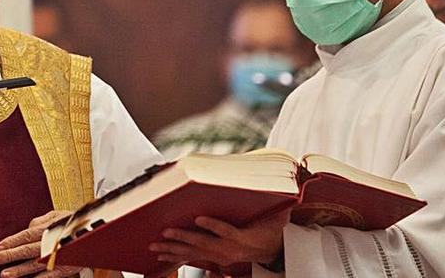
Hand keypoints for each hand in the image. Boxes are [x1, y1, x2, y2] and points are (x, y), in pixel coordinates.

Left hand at [0, 210, 82, 277]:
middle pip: (27, 250)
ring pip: (36, 265)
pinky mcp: (66, 267)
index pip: (26, 235)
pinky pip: (50, 276)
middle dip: (10, 256)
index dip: (11, 241)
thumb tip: (28, 228)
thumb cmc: (74, 223)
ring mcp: (59, 256)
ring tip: (5, 274)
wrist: (97, 232)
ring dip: (19, 270)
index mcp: (50, 228)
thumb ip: (41, 221)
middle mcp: (53, 242)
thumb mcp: (57, 215)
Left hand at [148, 210, 288, 268]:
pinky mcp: (215, 258)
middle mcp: (229, 248)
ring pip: (194, 252)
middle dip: (182, 238)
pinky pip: (194, 258)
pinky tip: (165, 254)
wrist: (274, 250)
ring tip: (156, 246)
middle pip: (203, 243)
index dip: (212, 226)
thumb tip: (288, 186)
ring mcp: (220, 255)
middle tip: (165, 233)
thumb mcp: (274, 217)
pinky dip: (178, 255)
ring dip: (173, 249)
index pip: (226, 230)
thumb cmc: (270, 229)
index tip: (199, 218)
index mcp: (242, 237)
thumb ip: (276, 203)